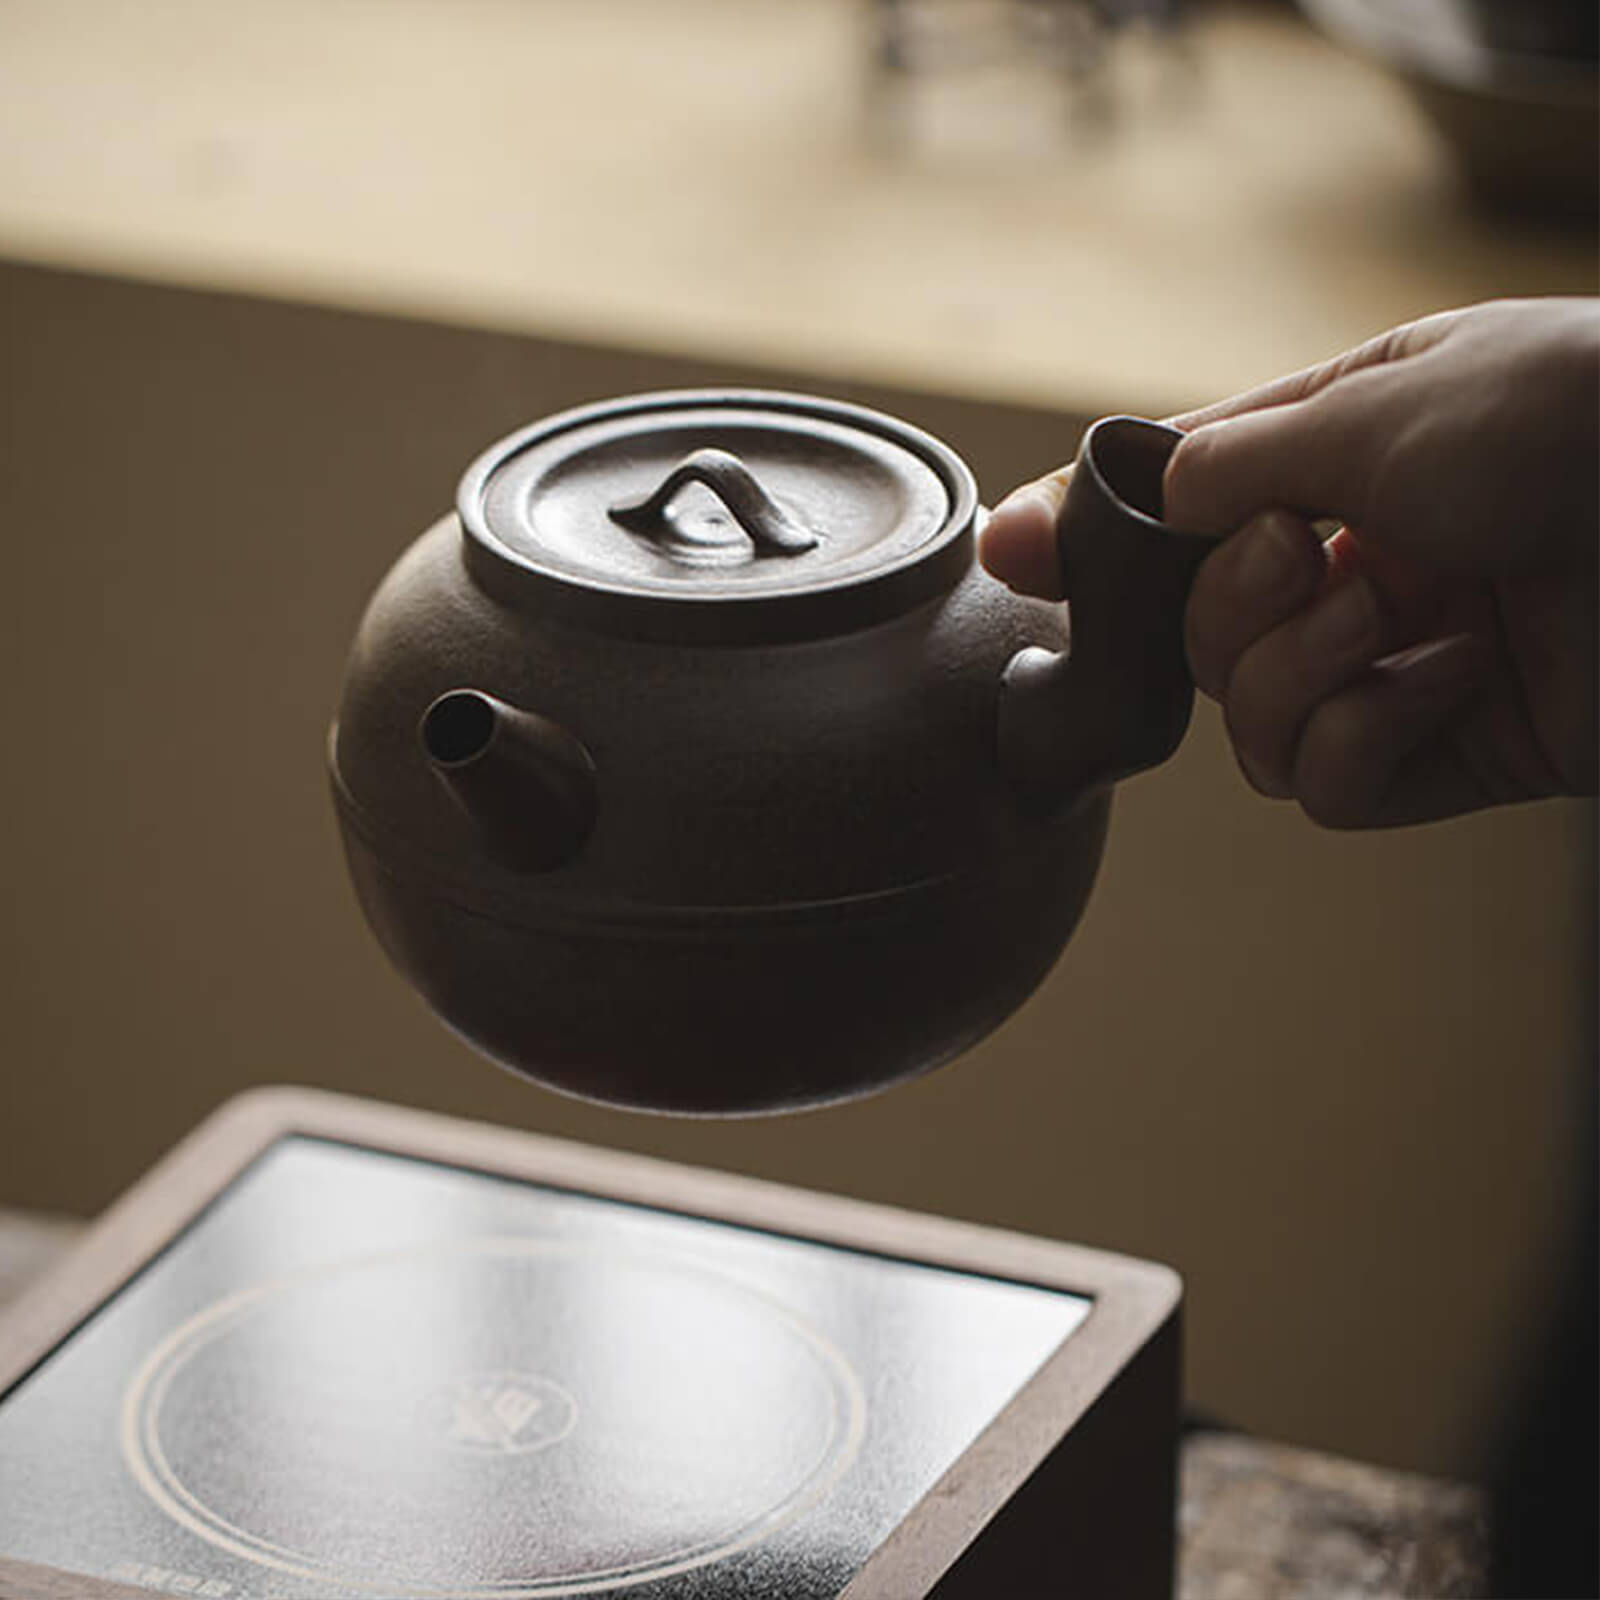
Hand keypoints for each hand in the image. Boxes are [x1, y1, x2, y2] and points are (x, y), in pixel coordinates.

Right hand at [980, 299, 1598, 826]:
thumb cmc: (1576, 420)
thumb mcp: (1383, 399)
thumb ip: (1234, 458)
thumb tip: (1140, 495)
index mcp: (1342, 456)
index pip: (1185, 509)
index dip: (1092, 537)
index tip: (1009, 556)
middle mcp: (1360, 561)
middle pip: (1198, 638)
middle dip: (1237, 607)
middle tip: (1318, 558)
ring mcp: (1398, 661)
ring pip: (1250, 723)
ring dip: (1300, 673)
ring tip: (1399, 617)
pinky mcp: (1447, 751)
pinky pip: (1328, 787)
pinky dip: (1367, 737)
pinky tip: (1452, 678)